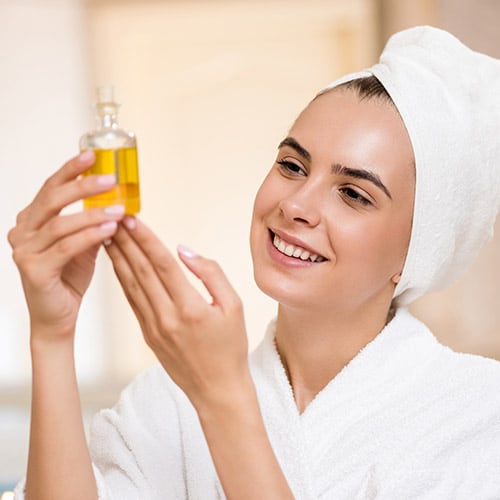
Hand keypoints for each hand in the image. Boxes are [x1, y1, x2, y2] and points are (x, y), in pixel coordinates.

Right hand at [8, 152, 125, 341]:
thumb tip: (113, 201)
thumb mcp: (82, 244)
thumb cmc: (68, 279)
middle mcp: (22, 232)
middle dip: (83, 186)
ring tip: (119, 209)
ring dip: (93, 214)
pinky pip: (66, 247)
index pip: (50, 189)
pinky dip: (90, 236)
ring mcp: (24, 251)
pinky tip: (109, 229)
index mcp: (31, 221)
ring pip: (61, 224)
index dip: (70, 171)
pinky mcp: (34, 270)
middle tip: (110, 179)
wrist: (57, 317)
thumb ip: (90, 223)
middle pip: (52, 200)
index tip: (92, 156)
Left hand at [105, 217, 249, 407]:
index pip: (162, 264)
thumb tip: (184, 250)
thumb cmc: (230, 347)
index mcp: (190, 308)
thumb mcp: (234, 307)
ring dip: (119, 258)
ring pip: (131, 285)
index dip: (146, 238)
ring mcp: (153, 328)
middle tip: (113, 218)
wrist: (217, 390)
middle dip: (127, 241)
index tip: (133, 218)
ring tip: (108, 235)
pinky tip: (118, 265)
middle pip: (141, 271)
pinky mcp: (147, 335)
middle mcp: (166, 317)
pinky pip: (132, 301)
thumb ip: (211, 274)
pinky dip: (123, 280)